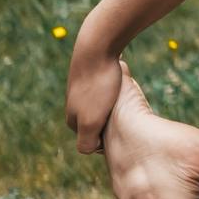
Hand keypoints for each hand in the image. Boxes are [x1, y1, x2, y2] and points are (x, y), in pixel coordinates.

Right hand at [65, 31, 123, 153]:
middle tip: (126, 114)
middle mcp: (75, 105)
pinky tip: (122, 81)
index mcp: (72, 119)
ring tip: (125, 97)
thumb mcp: (92, 120)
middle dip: (111, 121)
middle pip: (96, 122)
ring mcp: (82, 89)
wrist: (96, 48)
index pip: (91, 140)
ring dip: (115, 104)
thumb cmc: (98, 85)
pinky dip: (116, 87)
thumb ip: (86, 141)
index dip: (108, 138)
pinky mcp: (93, 74)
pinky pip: (107, 87)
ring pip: (103, 105)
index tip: (123, 129)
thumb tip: (91, 150)